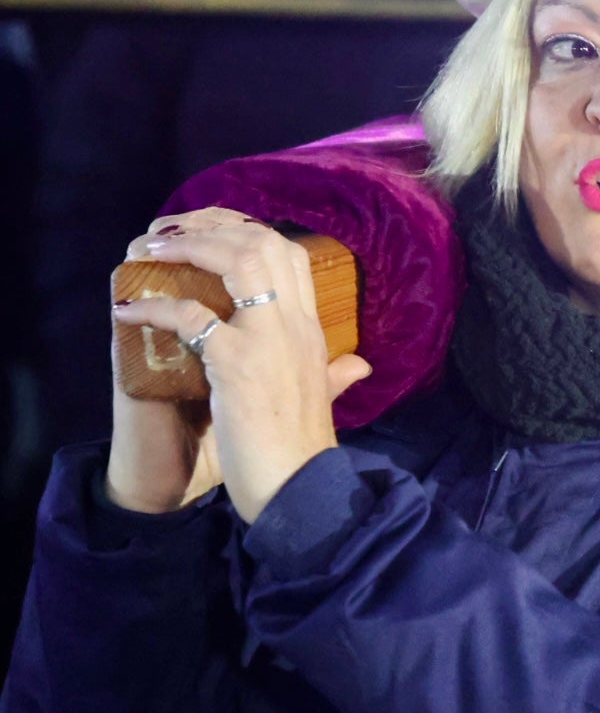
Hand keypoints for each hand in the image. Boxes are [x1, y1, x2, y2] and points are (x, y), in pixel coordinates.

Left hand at [111, 213, 370, 522]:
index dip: (243, 230)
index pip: (288, 254)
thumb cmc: (302, 448)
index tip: (206, 231)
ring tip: (147, 249)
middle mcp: (295, 324)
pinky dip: (153, 308)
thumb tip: (360, 365)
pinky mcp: (236, 363)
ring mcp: (268, 340)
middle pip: (261, 242)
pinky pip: (190, 316)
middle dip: (209, 225)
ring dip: (186, 247)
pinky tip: (127, 310)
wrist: (298, 487)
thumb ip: (338, 376)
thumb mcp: (324, 400)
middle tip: (166, 231)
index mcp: (311, 330)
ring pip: (236, 260)